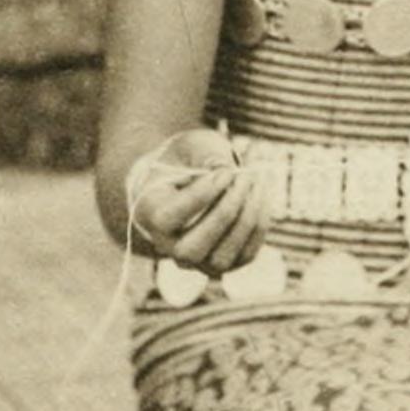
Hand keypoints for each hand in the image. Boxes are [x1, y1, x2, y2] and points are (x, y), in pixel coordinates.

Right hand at [129, 128, 273, 272]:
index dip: (201, 196)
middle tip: (244, 178)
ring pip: (221, 259)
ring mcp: (196, 261)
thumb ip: (204, 154)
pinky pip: (244, 255)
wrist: (189, 181)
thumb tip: (224, 168)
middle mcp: (167, 246)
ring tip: (255, 183)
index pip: (169, 218)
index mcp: (149, 214)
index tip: (225, 172)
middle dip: (224, 212)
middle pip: (192, 248)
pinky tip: (261, 194)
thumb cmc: (186, 160)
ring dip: (246, 219)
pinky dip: (259, 224)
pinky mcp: (224, 264)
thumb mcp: (190, 147)